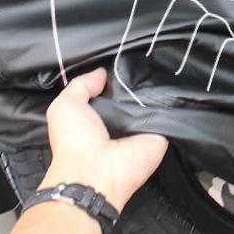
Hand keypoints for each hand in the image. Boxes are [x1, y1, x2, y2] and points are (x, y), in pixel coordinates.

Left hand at [40, 68, 167, 212]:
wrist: (94, 173)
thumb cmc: (74, 143)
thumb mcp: (65, 106)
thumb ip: (81, 85)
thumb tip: (102, 73)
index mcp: (99, 118)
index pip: (113, 93)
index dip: (116, 78)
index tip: (122, 60)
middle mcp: (122, 124)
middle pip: (135, 95)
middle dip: (137, 81)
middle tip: (140, 63)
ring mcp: (141, 129)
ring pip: (153, 101)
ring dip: (153, 89)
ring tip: (153, 73)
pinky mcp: (159, 134)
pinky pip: (168, 112)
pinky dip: (168, 101)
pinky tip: (166, 88)